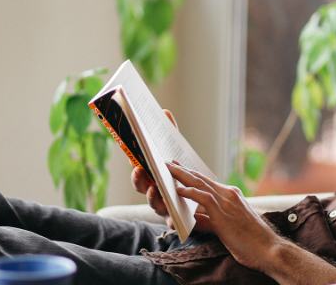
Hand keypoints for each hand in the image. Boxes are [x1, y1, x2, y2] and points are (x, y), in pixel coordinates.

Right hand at [130, 109, 176, 227]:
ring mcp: (163, 206)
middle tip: (139, 169)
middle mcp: (154, 191)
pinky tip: (175, 223)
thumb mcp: (177, 152)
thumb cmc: (182, 174)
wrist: (201, 200)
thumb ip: (170, 133)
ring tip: (154, 188)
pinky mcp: (175, 220)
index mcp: (152, 176)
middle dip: (138, 179)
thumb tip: (165, 111)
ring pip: (153, 204)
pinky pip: (171, 224)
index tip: (134, 158)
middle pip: (141, 187)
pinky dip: (172, 224)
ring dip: (152, 197)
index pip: (139, 170)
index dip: (135, 165)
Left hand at [167, 161, 283, 271]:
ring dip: (182, 176)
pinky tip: (178, 189)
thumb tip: (195, 220)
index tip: (179, 168)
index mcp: (232, 195)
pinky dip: (189, 192)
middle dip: (183, 171)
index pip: (207, 182)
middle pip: (201, 178)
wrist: (269, 249)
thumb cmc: (251, 242)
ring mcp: (227, 202)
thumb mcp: (229, 226)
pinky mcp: (223, 213)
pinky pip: (203, 198)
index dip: (192, 175)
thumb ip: (212, 220)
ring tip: (168, 170)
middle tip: (168, 163)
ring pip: (200, 183)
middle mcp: (229, 194)